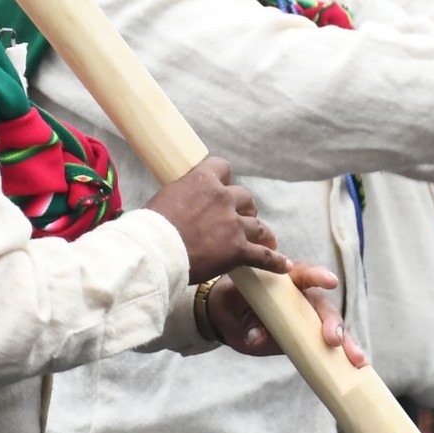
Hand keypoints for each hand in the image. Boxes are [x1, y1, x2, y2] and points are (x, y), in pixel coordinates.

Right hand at [148, 157, 288, 281]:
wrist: (153, 251)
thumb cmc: (149, 228)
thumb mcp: (165, 198)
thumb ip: (182, 196)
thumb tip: (181, 202)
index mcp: (202, 180)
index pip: (223, 167)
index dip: (224, 179)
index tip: (222, 187)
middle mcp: (222, 198)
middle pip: (245, 197)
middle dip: (244, 208)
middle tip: (239, 220)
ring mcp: (233, 224)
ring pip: (257, 225)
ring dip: (261, 232)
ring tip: (266, 240)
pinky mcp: (238, 250)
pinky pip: (263, 256)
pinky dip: (275, 261)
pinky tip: (284, 265)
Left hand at [207, 262, 366, 365]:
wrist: (228, 317)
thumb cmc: (235, 303)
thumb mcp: (236, 308)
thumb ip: (248, 320)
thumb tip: (256, 337)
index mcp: (286, 280)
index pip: (305, 274)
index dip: (318, 276)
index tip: (329, 282)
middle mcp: (303, 298)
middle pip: (323, 307)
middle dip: (332, 323)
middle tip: (334, 339)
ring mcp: (309, 320)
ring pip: (332, 329)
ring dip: (346, 344)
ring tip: (357, 360)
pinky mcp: (309, 339)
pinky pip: (328, 347)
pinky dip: (342, 358)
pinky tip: (357, 368)